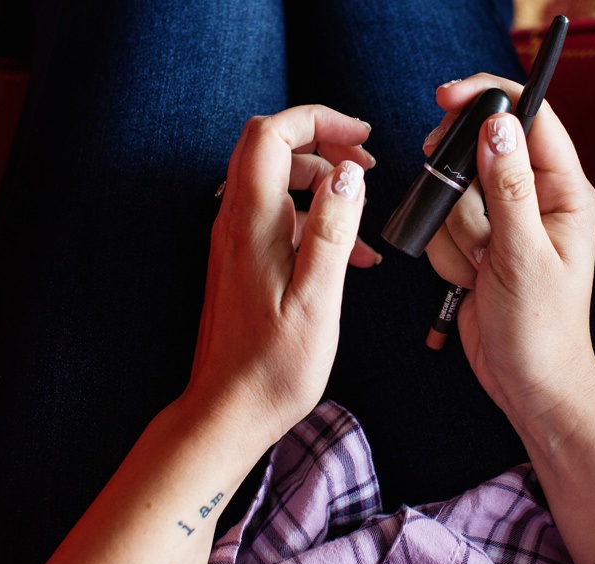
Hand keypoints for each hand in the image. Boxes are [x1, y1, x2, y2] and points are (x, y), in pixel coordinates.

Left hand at [182, 105, 373, 445]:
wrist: (228, 411)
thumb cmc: (272, 367)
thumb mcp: (317, 299)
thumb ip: (334, 230)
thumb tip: (349, 175)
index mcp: (252, 223)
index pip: (272, 135)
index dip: (317, 121)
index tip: (360, 137)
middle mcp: (235, 223)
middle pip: (271, 149)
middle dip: (323, 145)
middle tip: (367, 166)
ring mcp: (235, 242)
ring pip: (277, 184)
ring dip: (324, 186)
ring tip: (365, 215)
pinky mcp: (242, 263)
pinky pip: (279, 221)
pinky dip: (314, 222)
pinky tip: (348, 255)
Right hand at [423, 75, 594, 432]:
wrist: (528, 382)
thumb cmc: (543, 328)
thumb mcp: (524, 255)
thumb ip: (509, 187)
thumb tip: (499, 124)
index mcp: (564, 192)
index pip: (530, 118)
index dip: (488, 98)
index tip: (446, 98)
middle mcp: (534, 200)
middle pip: (479, 153)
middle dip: (462, 191)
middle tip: (471, 226)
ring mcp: (502, 224)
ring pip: (453, 194)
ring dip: (458, 237)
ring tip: (484, 272)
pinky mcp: (477, 246)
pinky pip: (442, 228)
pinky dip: (448, 258)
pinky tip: (471, 285)